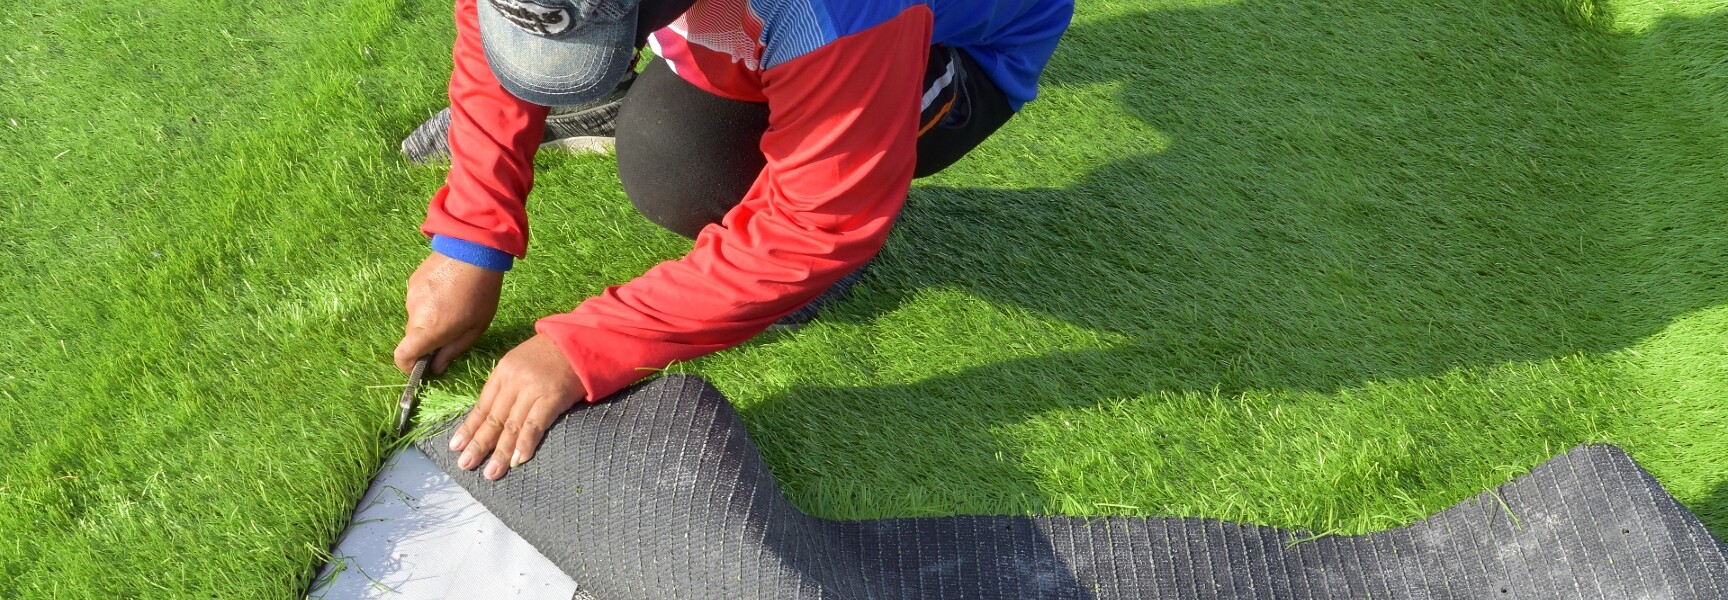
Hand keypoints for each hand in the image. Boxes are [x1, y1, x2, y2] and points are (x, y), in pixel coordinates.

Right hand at [395, 252, 504, 374]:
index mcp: (429, 330)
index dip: (407, 365)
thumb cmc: (481, 292)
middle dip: (428, 339)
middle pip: (413, 337)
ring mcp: (410, 296)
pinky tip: (447, 290)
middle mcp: (414, 314)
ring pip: (416, 317)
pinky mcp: (412, 281)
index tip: (421, 365)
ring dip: (429, 318)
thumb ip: (453, 350)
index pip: (402, 356)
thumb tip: (436, 367)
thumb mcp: (476, 327)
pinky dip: (428, 302)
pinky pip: (417, 301)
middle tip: (452, 328)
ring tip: (454, 304)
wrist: (473, 249)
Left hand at [448, 334, 584, 479]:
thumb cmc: (553, 355)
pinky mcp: (553, 397)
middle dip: (478, 444)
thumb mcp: (522, 362)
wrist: (581, 341)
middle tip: (466, 465)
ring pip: (512, 425)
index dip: (469, 428)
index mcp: (503, 372)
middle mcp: (514, 381)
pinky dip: (525, 444)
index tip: (456, 446)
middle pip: (493, 418)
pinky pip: (535, 424)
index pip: (482, 406)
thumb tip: (494, 416)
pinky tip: (517, 460)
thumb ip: (508, 385)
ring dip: (500, 452)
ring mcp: (533, 389)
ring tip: (491, 472)